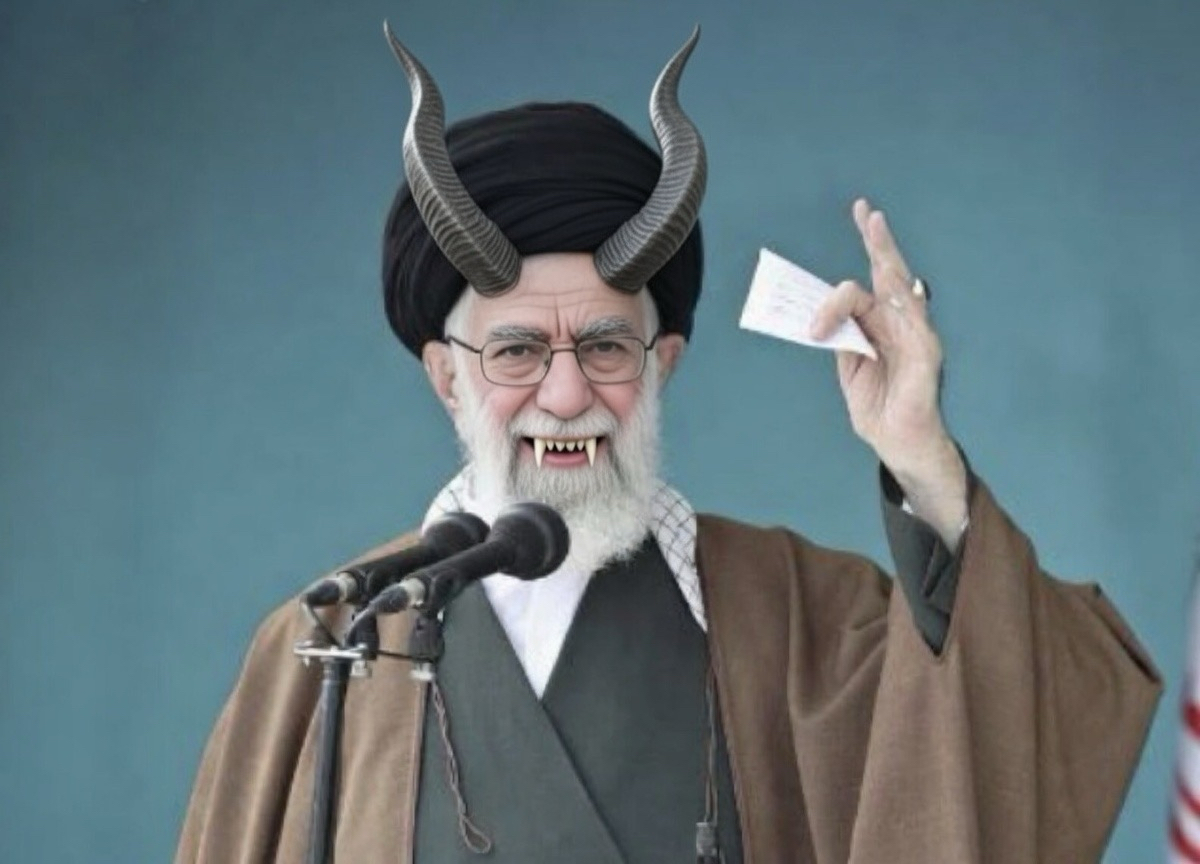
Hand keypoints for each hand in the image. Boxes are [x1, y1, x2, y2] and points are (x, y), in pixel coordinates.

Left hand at [810, 198, 967, 543]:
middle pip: (889, 275)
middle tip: (866, 211)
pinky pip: (914, 323)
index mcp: (881, 326)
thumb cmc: (879, 409)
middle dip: (878, 241)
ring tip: (873, 230)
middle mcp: (901, 325)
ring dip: (885, 259)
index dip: (862, 254)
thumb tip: (822, 315)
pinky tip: (893, 284)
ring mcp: (917, 337)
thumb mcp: (849, 369)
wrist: (899, 445)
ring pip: (899, 290)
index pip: (868, 284)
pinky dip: (902, 303)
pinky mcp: (926, 356)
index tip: (857, 219)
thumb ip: (841, 339)